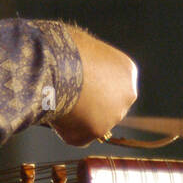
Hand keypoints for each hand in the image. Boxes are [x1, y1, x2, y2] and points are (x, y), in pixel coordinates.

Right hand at [51, 26, 137, 146]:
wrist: (56, 64)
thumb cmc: (66, 48)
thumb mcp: (86, 48)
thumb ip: (92, 63)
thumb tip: (80, 68)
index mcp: (127, 71)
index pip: (113, 84)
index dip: (93, 85)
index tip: (77, 83)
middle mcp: (127, 94)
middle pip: (108, 106)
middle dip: (90, 106)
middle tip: (66, 96)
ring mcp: (114, 116)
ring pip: (92, 122)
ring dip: (77, 117)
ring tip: (57, 100)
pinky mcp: (96, 132)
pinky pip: (77, 135)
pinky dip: (65, 129)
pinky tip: (56, 112)